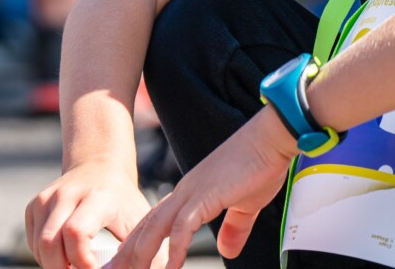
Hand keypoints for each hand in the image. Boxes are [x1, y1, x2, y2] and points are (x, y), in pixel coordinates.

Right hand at [26, 162, 154, 268]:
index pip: (76, 232)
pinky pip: (34, 243)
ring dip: (54, 266)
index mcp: (97, 196)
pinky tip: (64, 259)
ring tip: (76, 268)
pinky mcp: (34, 206)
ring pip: (39, 246)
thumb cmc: (123, 200)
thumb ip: (143, 250)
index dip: (81, 261)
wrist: (100, 168)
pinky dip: (45, 258)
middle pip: (50, 243)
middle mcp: (67, 194)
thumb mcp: (139, 220)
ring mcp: (47, 198)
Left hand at [109, 107, 297, 268]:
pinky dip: (176, 248)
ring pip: (157, 227)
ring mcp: (193, 192)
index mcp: (190, 193)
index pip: (154, 222)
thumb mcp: (246, 206)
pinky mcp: (207, 194)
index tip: (122, 262)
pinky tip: (171, 268)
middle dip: (127, 254)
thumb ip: (234, 228)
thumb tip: (227, 251)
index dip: (136, 244)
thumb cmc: (261, 164)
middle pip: (146, 227)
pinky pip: (185, 225)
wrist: (272, 137)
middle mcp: (184, 192)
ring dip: (142, 254)